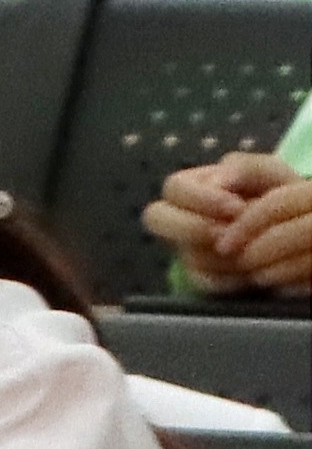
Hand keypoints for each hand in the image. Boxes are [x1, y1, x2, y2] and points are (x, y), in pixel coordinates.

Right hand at [164, 154, 311, 294]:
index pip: (173, 188)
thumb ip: (244, 168)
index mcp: (191, 185)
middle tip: (225, 234)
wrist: (292, 228)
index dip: (200, 198)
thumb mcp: (268, 173)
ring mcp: (187, 247)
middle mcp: (180, 216)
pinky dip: (230, 277)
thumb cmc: (276, 194)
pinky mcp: (201, 275)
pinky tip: (253, 269)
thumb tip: (216, 181)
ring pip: (185, 253)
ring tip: (252, 250)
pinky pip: (203, 280)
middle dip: (191, 227)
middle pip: (155, 218)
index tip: (236, 207)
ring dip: (222, 254)